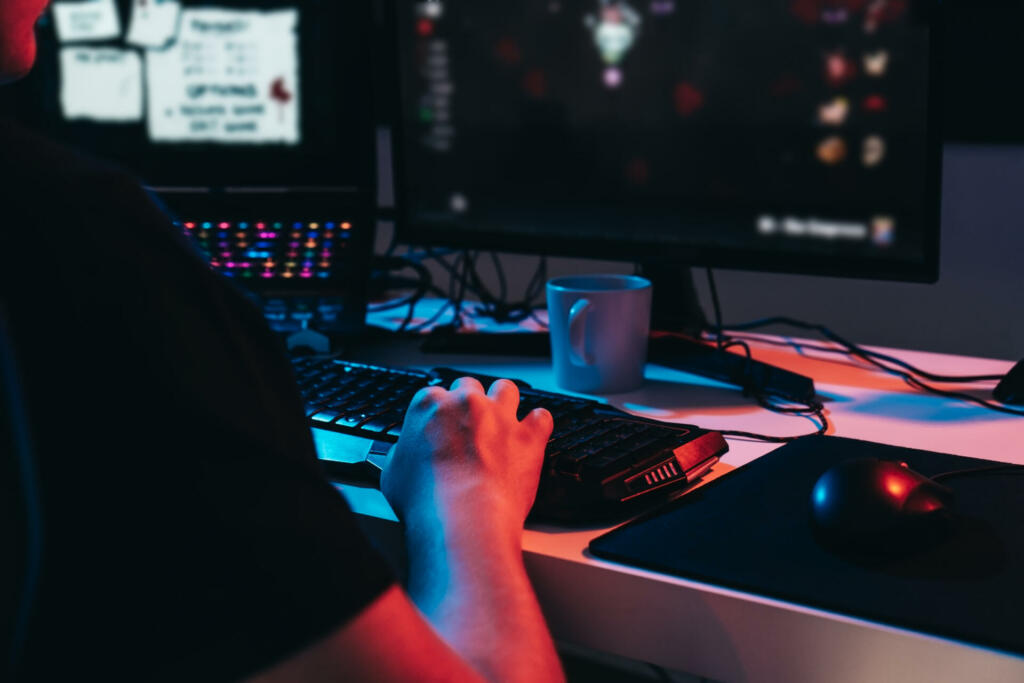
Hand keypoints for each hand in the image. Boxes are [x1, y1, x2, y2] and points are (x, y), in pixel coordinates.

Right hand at [381, 377, 553, 530]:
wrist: (464, 520)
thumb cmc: (426, 501)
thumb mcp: (393, 474)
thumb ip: (402, 453)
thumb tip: (406, 453)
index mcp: (430, 406)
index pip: (434, 395)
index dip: (438, 414)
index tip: (440, 428)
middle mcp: (467, 403)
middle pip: (469, 386)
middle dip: (469, 404)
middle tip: (468, 428)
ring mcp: (501, 417)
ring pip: (506, 389)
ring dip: (504, 402)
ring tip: (501, 422)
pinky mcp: (529, 436)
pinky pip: (541, 416)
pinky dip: (537, 425)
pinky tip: (531, 436)